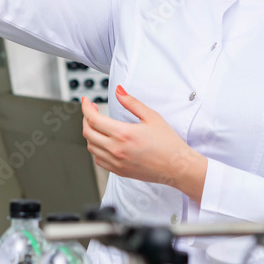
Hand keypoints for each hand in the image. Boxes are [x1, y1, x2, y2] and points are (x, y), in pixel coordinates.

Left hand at [82, 86, 208, 201]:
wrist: (177, 167)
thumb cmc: (168, 143)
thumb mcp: (152, 117)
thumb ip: (132, 103)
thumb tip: (119, 91)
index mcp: (123, 134)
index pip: (93, 119)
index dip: (86, 108)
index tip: (87, 102)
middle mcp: (116, 150)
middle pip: (88, 132)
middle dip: (86, 118)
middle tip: (92, 111)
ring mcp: (116, 162)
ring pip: (91, 147)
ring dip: (90, 134)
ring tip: (98, 125)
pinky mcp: (119, 171)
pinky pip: (98, 160)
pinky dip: (96, 150)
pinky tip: (103, 143)